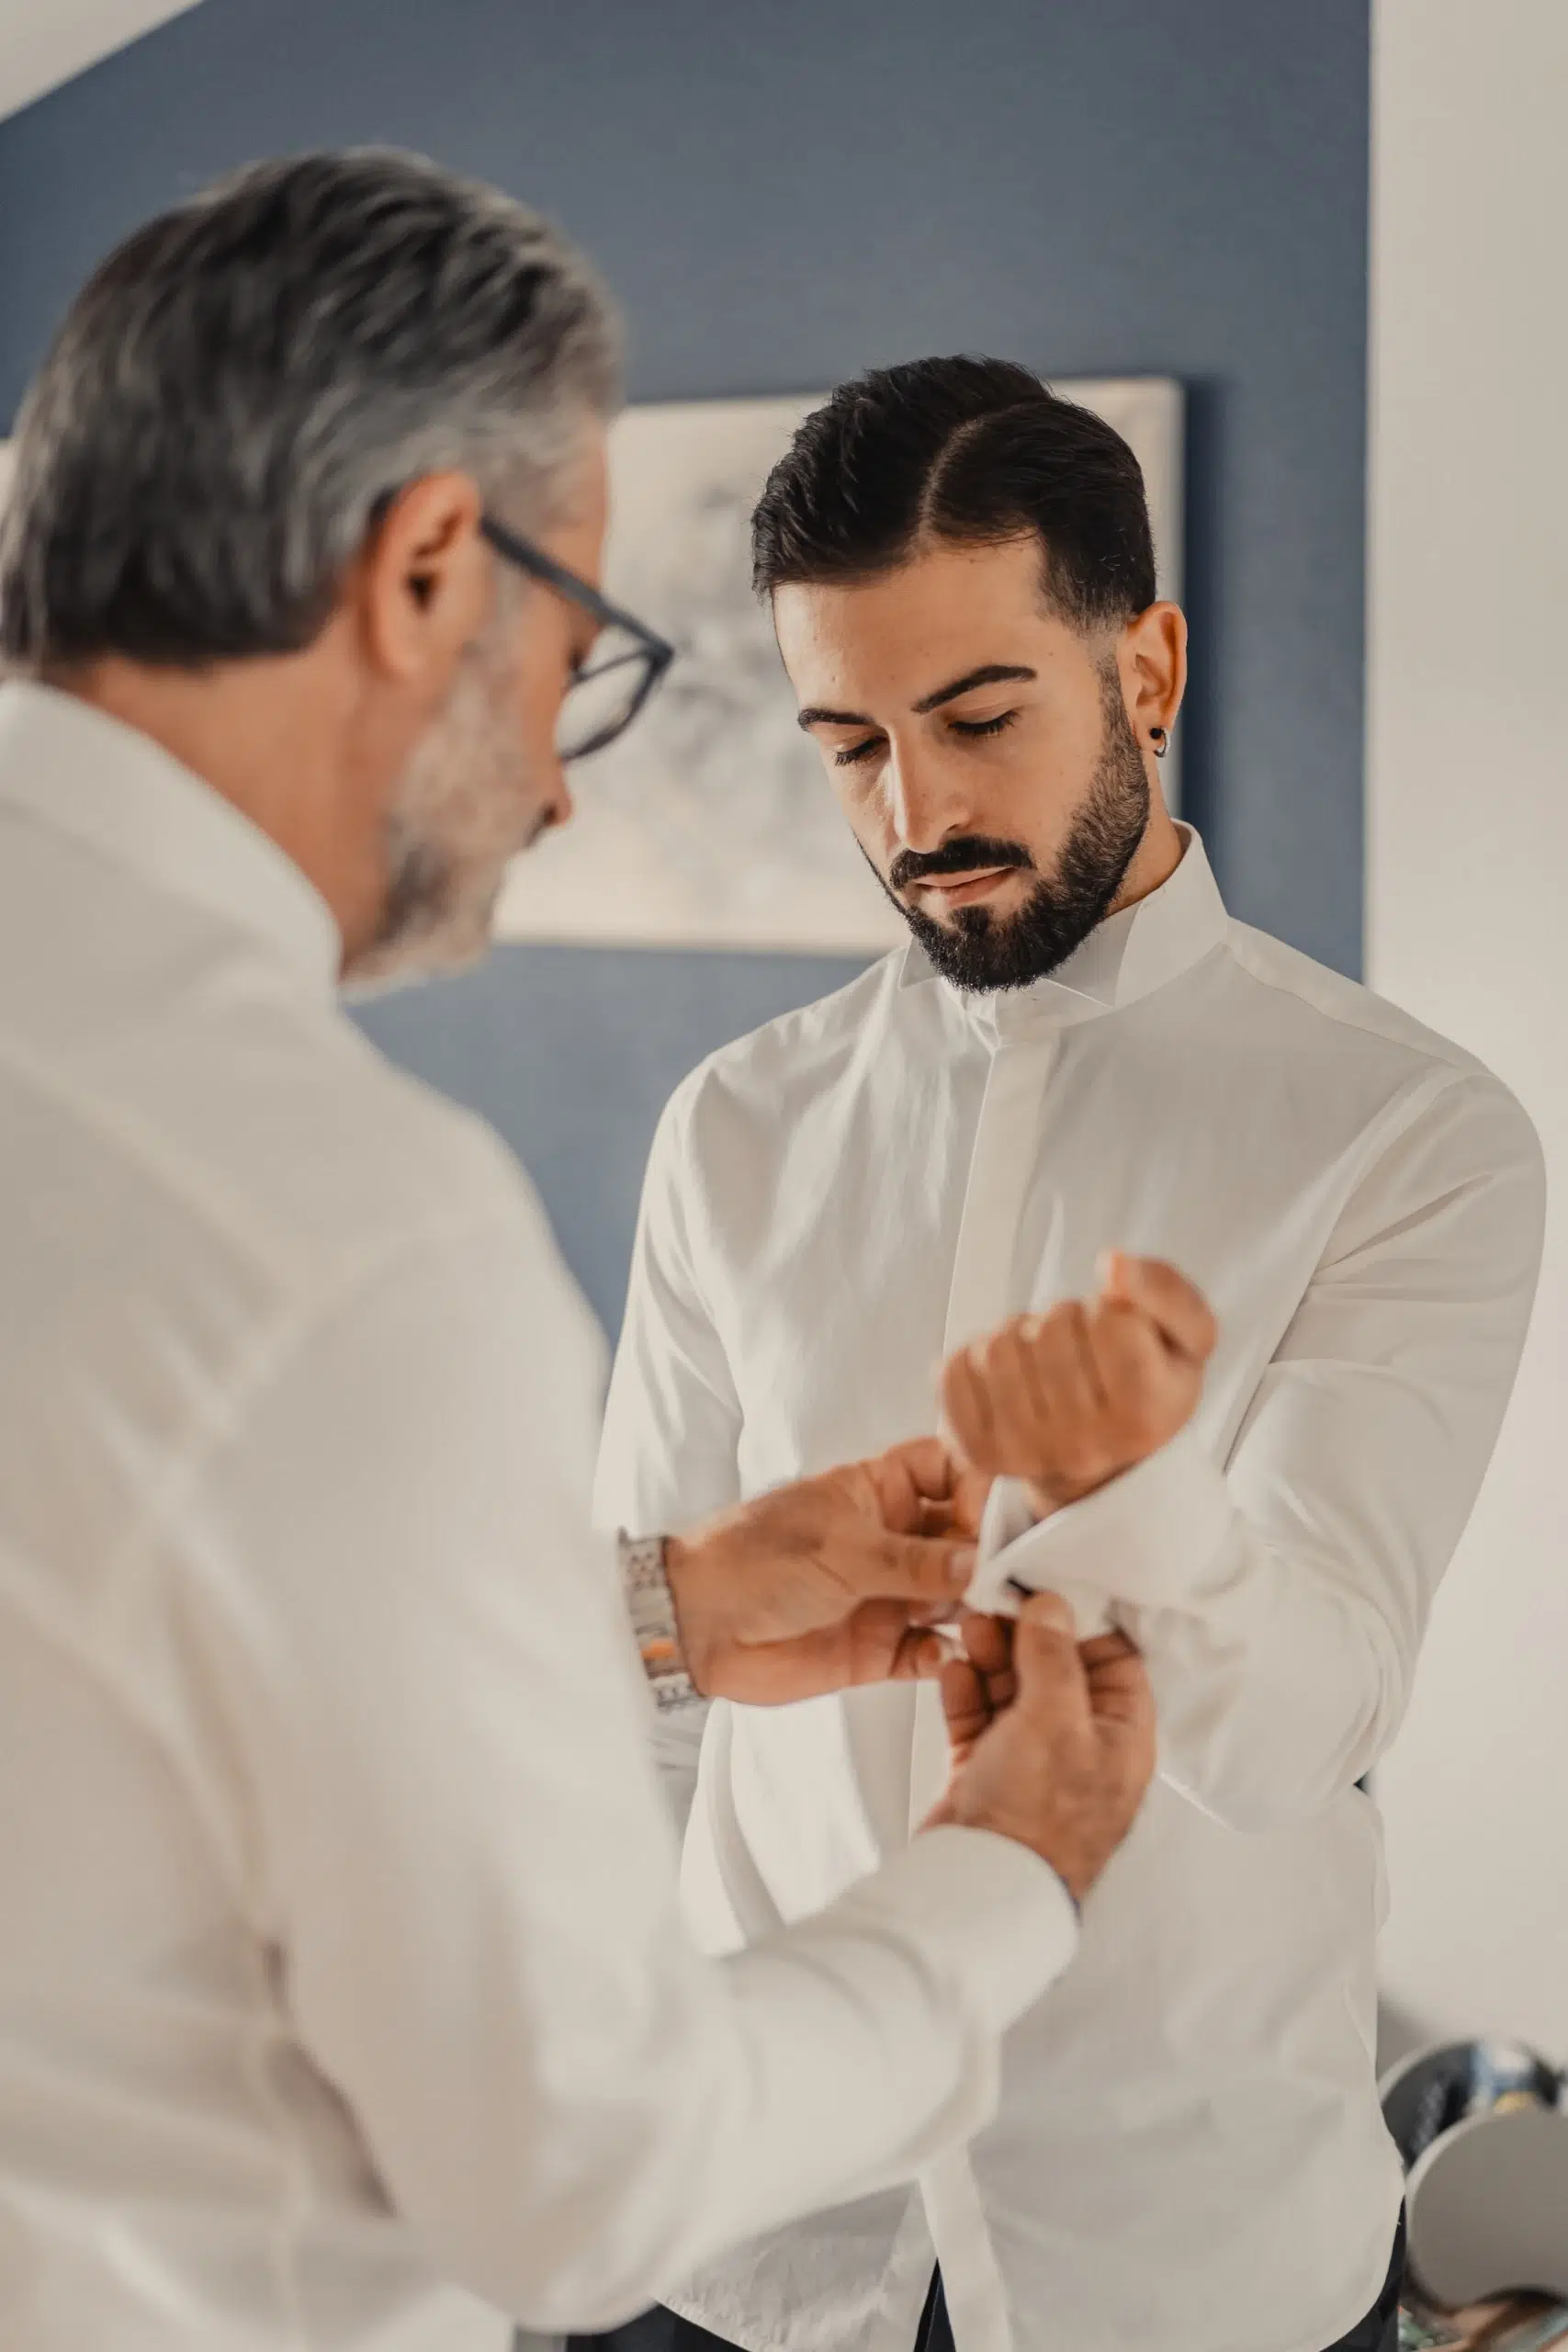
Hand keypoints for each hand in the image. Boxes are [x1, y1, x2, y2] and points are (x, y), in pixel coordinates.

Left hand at [665, 1436, 982, 1705]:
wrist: (696, 1627)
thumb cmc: (753, 1561)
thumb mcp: (842, 1549)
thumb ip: (915, 1561)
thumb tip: (982, 1562)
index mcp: (878, 1491)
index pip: (950, 1471)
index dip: (981, 1486)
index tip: (1004, 1515)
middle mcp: (892, 1540)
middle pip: (965, 1537)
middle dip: (993, 1555)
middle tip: (1021, 1576)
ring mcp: (889, 1594)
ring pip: (957, 1597)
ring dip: (978, 1608)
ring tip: (996, 1619)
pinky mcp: (879, 1649)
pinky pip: (932, 1651)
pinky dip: (947, 1655)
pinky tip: (949, 1655)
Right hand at [924, 1599, 1155, 1902]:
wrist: (981, 1886)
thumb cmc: (1037, 1819)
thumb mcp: (1056, 1721)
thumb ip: (1055, 1656)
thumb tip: (1053, 1605)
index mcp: (1120, 1735)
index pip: (1111, 1656)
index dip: (1079, 1617)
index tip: (1045, 1581)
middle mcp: (1080, 1744)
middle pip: (1055, 1667)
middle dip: (1023, 1632)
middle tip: (993, 1598)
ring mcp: (1031, 1759)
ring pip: (1011, 1688)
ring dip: (990, 1655)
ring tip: (968, 1625)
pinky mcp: (987, 1771)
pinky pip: (977, 1716)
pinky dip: (964, 1690)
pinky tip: (951, 1667)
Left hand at [940, 1252, 1216, 1514]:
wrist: (1106, 1463)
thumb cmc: (1146, 1386)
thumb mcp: (1188, 1335)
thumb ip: (1164, 1289)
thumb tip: (1113, 1265)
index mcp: (1146, 1414)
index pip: (1111, 1320)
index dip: (1111, 1310)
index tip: (1118, 1334)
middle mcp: (1086, 1445)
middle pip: (1051, 1328)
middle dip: (1064, 1321)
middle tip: (1080, 1349)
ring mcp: (1027, 1452)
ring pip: (998, 1346)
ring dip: (1018, 1337)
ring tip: (1042, 1361)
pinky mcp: (980, 1451)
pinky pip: (954, 1372)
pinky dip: (974, 1360)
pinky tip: (1009, 1378)